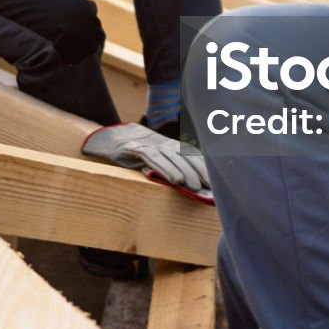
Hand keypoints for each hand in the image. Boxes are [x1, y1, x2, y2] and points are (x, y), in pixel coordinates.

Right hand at [81, 123, 211, 200]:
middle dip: (199, 172)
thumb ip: (171, 170)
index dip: (205, 168)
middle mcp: (164, 144)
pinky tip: (173, 180)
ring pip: (171, 157)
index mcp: (172, 147)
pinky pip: (153, 158)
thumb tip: (193, 189)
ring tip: (194, 187)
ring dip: (185, 172)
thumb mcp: (157, 160)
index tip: (216, 183)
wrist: (112, 138)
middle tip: (208, 188)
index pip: (192, 155)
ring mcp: (150, 145)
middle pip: (185, 156)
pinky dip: (164, 168)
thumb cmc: (138, 155)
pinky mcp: (135, 149)